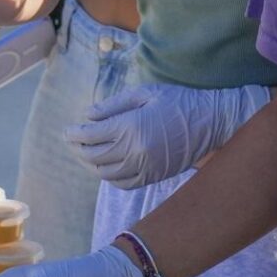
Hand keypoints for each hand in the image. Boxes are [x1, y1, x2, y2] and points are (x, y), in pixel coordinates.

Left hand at [65, 83, 270, 188]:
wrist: (211, 122)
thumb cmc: (178, 102)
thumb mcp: (145, 94)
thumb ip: (113, 106)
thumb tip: (88, 116)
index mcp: (130, 127)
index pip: (90, 136)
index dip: (74, 134)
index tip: (66, 131)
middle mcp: (134, 151)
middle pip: (93, 156)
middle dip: (78, 149)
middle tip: (72, 141)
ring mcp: (144, 167)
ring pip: (105, 173)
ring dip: (91, 163)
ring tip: (86, 152)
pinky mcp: (153, 177)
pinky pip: (122, 183)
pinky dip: (109, 176)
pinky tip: (107, 165)